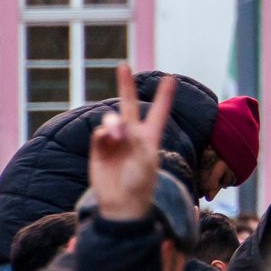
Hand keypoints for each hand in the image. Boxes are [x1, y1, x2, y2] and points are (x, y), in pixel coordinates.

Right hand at [89, 64, 173, 222]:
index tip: (171, 78)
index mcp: (151, 137)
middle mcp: (133, 135)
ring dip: (114, 122)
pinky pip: (99, 134)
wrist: (121, 205)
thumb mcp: (144, 160)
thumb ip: (131, 139)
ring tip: (117, 133)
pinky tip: (107, 139)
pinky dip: (103, 134)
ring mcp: (115, 141)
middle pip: (129, 105)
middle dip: (126, 86)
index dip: (164, 96)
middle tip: (123, 65)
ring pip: (112, 120)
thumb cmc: (140, 184)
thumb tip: (116, 125)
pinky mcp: (99, 149)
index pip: (159, 112)